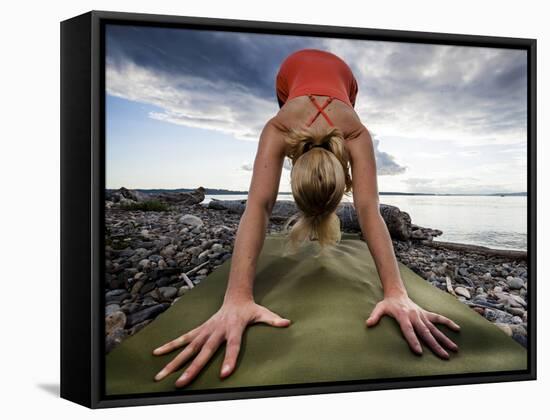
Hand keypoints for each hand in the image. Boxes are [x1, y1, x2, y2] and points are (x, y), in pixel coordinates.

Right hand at [152, 299, 290, 387]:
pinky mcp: (199, 330)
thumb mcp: (263, 313)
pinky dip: (169, 346)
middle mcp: (217, 331)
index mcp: (233, 329)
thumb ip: (273, 319)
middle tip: (181, 384)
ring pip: (188, 348)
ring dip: (173, 362)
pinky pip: (183, 339)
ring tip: (160, 375)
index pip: (233, 346)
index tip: (224, 374)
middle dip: (192, 368)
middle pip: (204, 352)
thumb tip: (287, 323)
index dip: (230, 359)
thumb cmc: (250, 309)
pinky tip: (156, 354)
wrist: (235, 295)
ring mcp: (206, 330)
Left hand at [366, 293, 460, 358]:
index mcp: (403, 316)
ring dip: (444, 339)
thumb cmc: (387, 304)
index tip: (419, 352)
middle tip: (443, 356)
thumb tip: (367, 324)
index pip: (408, 330)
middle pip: (425, 332)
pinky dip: (448, 322)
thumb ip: (375, 316)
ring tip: (454, 349)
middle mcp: (415, 316)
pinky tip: (457, 329)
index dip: (413, 341)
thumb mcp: (379, 308)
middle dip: (434, 345)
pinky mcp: (426, 314)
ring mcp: (422, 315)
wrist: (397, 293)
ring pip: (434, 328)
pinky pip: (438, 318)